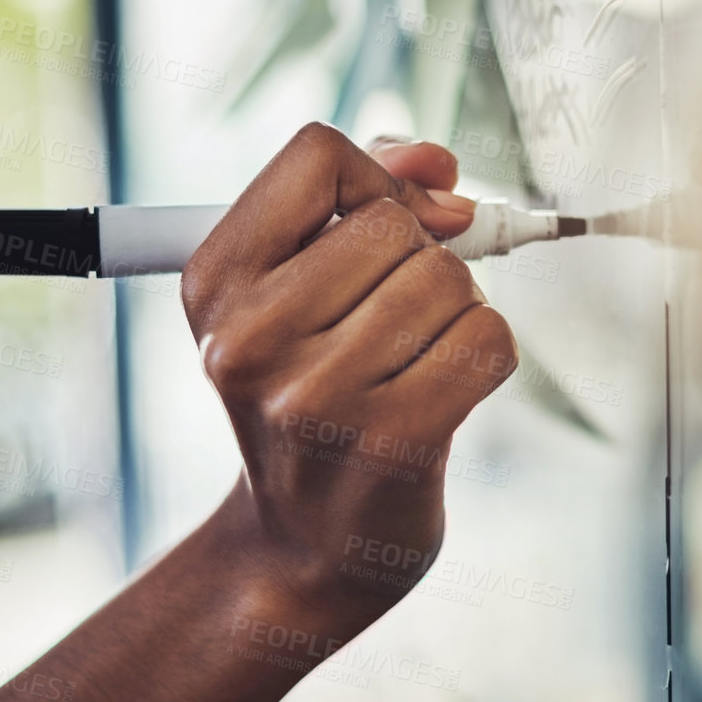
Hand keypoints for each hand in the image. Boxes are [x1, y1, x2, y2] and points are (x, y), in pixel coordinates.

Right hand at [181, 123, 516, 625]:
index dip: (374, 181)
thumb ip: (362, 201)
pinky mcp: (391, 442)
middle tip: (392, 320)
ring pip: (447, 280)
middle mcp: (249, 339)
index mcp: (214, 283)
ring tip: (413, 360)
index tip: (387, 227)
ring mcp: (317, 396)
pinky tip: (443, 391)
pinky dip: (484, 354)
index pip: (318, 157)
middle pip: (395, 223)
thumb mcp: (295, 291)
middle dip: (420, 258)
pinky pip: (486, 340)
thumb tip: (439, 168)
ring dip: (455, 310)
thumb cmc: (309, 397)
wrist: (302, 544)